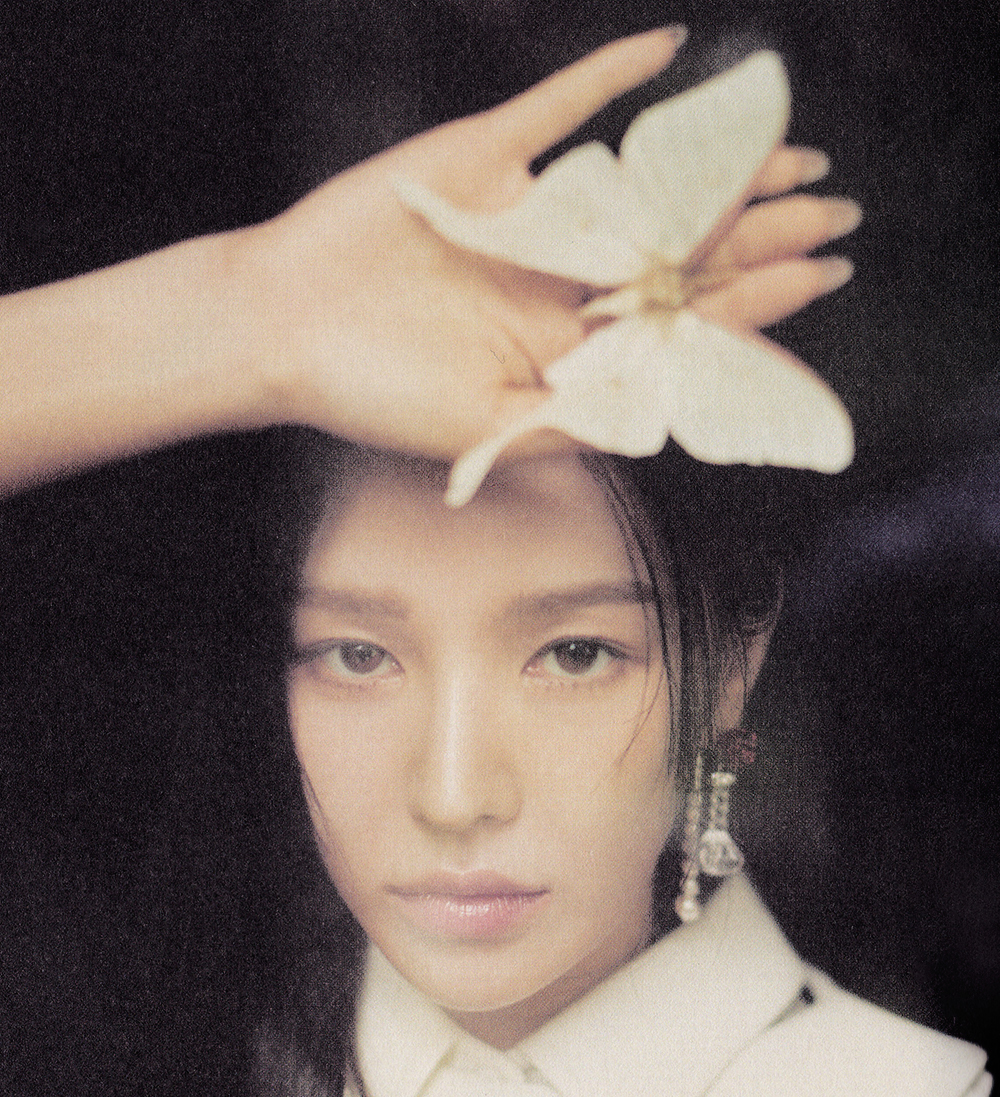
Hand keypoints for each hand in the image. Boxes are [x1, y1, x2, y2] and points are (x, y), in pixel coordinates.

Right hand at [244, 32, 858, 459]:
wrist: (285, 329)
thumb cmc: (377, 393)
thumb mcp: (491, 428)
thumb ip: (584, 418)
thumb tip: (682, 412)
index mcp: (571, 346)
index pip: (682, 320)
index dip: (755, 298)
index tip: (819, 276)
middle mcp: (563, 278)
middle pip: (680, 250)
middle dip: (761, 235)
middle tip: (837, 213)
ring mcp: (531, 213)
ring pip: (641, 181)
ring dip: (715, 167)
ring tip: (790, 155)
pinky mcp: (486, 157)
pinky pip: (558, 106)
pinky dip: (608, 77)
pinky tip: (667, 51)